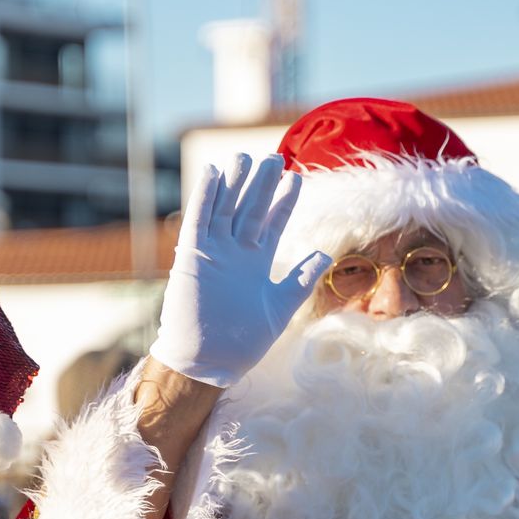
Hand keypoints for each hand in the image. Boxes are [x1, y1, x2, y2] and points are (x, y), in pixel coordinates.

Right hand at [148, 154, 331, 387]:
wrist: (208, 363)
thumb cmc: (242, 342)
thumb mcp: (280, 307)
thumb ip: (301, 279)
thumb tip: (326, 253)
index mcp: (256, 263)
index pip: (272, 223)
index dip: (283, 201)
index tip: (296, 177)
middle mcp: (235, 253)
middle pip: (249, 209)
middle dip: (261, 184)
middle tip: (273, 157)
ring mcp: (213, 252)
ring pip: (225, 208)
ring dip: (234, 182)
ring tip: (246, 156)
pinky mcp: (192, 256)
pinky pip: (198, 220)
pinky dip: (205, 196)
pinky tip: (214, 172)